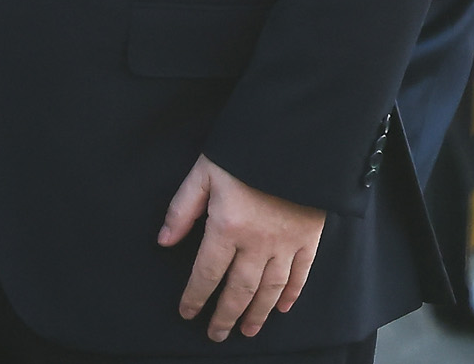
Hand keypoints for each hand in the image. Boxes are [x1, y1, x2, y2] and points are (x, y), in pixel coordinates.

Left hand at [159, 155, 324, 341]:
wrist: (293, 139)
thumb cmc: (243, 151)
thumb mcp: (203, 172)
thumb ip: (183, 209)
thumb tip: (164, 241)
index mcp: (227, 227)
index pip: (206, 273)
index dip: (195, 296)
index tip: (187, 312)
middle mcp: (258, 243)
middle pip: (239, 290)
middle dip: (224, 315)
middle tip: (215, 335)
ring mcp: (286, 244)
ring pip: (270, 290)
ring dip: (257, 313)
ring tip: (247, 330)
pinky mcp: (310, 239)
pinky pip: (301, 275)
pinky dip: (292, 295)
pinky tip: (282, 308)